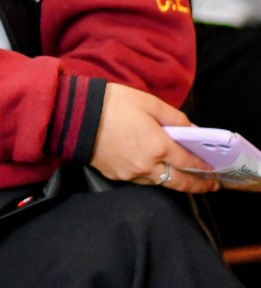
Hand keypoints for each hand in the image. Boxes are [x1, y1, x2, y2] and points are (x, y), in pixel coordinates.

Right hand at [91, 82, 215, 192]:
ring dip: (174, 181)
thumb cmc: (112, 104)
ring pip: (160, 183)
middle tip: (210, 185)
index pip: (190, 161)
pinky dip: (152, 177)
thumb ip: (175, 117)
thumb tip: (192, 131)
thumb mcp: (148, 102)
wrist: (73, 115)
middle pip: (179, 182)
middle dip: (198, 185)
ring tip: (183, 177)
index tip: (215, 169)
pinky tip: (154, 170)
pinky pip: (141, 180)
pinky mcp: (116, 175)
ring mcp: (131, 173)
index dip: (205, 166)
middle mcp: (148, 165)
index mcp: (159, 146)